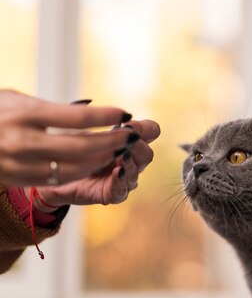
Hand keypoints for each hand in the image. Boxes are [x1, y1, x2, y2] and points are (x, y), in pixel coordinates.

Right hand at [0, 89, 136, 185]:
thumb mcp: (14, 98)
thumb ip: (48, 106)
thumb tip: (86, 111)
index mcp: (24, 114)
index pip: (75, 117)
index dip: (104, 117)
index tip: (124, 112)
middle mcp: (23, 141)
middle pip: (80, 147)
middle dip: (111, 142)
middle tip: (130, 135)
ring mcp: (20, 164)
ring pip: (73, 169)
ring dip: (101, 160)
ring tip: (118, 150)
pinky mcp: (19, 179)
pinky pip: (58, 179)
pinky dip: (81, 172)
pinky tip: (95, 163)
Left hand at [29, 120, 159, 207]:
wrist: (53, 178)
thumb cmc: (68, 149)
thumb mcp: (78, 130)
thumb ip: (87, 119)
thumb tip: (88, 103)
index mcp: (127, 141)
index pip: (151, 132)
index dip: (145, 128)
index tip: (128, 124)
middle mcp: (130, 160)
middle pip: (148, 153)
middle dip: (138, 145)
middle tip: (127, 139)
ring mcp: (123, 178)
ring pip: (137, 171)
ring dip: (130, 161)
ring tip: (121, 155)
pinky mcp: (112, 194)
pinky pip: (122, 189)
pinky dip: (121, 180)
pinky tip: (117, 172)